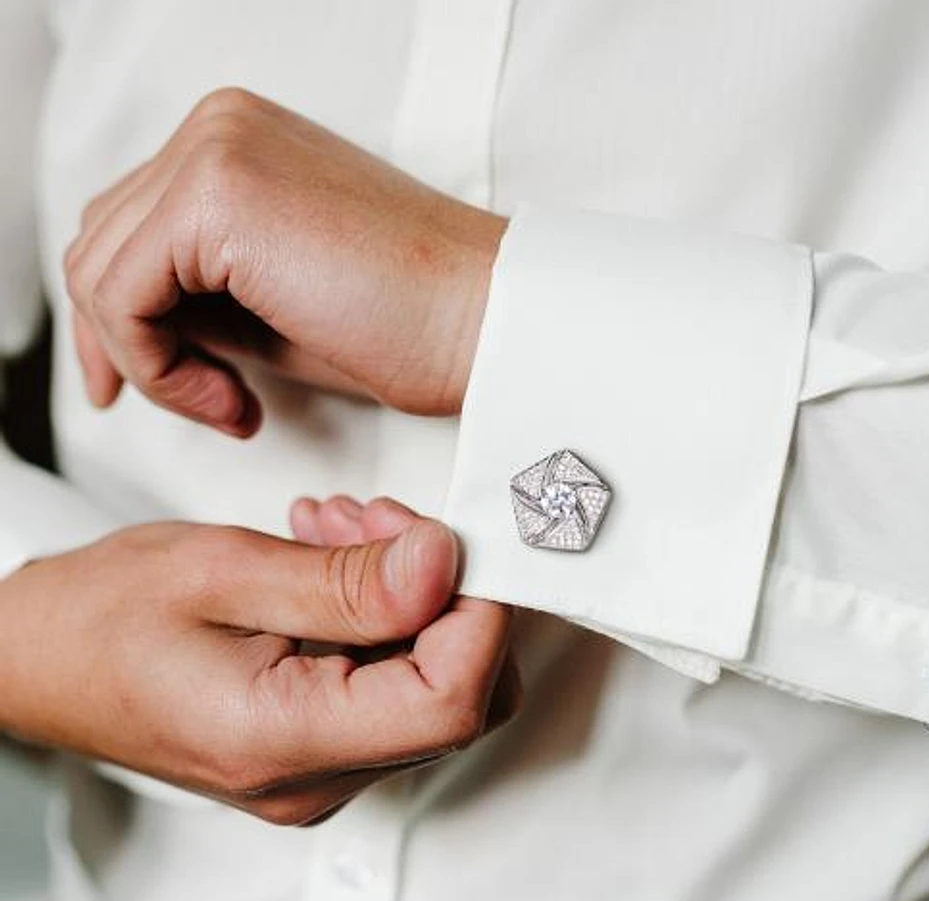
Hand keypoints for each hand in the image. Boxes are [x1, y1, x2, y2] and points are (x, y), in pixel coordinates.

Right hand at [0, 503, 516, 824]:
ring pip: (433, 685)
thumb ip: (345, 580)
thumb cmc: (97, 617)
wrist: (34, 659)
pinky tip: (335, 564)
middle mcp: (313, 778)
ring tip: (343, 530)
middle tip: (384, 525)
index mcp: (284, 742)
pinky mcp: (317, 747)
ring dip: (411, 594)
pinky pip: (392, 683)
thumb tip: (445, 563)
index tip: (449, 541)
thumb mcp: (221, 570)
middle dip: (447, 595)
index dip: (479, 613)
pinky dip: (384, 615)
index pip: (452, 701)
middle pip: (461, 699)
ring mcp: (319, 770)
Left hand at [64, 87, 507, 436]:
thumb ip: (200, 297)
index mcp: (238, 142)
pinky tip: (230, 401)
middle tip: (202, 405)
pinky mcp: (216, 195)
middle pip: (102, 244)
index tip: (168, 387)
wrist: (489, 322)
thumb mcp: (277, 307)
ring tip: (230, 406)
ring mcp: (214, 150)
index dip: (125, 321)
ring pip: (99, 270)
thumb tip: (134, 329)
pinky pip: (120, 294)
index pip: (129, 227)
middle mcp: (218, 127)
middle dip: (126, 343)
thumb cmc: (408, 326)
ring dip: (149, 362)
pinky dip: (157, 367)